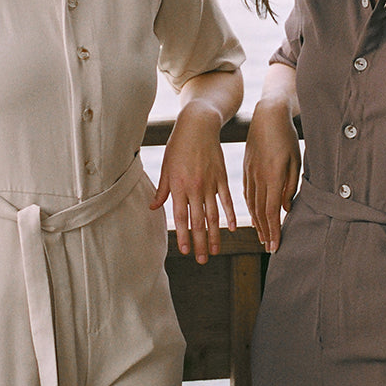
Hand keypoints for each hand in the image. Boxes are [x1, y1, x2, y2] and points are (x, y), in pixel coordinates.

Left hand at [150, 102, 235, 263]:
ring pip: (213, 215)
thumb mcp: (166, 166)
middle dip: (199, 243)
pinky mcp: (222, 177)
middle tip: (201, 260)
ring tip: (215, 250)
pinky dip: (230, 215)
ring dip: (214, 235)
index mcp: (178, 186)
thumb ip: (162, 189)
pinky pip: (227, 200)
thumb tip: (153, 207)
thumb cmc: (179, 145)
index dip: (183, 236)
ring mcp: (210, 183)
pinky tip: (232, 229)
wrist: (199, 125)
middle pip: (198, 221)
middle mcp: (195, 188)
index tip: (184, 251)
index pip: (181, 217)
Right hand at [243, 98, 300, 251]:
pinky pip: (247, 193)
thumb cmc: (286, 137)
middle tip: (269, 247)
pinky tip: (254, 215)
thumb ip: (291, 186)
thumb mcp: (295, 161)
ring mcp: (250, 174)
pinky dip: (251, 208)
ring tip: (263, 236)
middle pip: (260, 212)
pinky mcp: (246, 168)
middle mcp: (258, 179)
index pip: (271, 211)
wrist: (267, 115)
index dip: (273, 231)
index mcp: (272, 177)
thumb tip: (285, 208)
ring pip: (252, 204)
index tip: (275, 246)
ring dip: (257, 222)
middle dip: (265, 232)